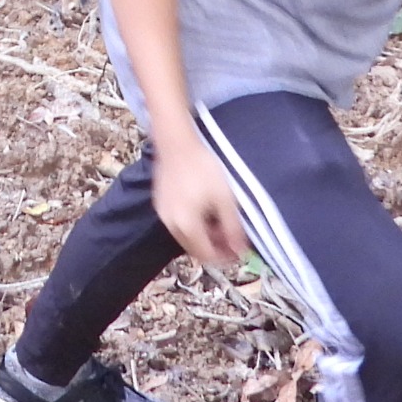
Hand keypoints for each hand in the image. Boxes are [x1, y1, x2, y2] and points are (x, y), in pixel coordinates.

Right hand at [152, 142, 246, 268]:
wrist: (176, 143)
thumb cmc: (203, 168)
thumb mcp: (225, 199)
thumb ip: (233, 228)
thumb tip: (241, 251)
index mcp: (187, 226)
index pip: (207, 256)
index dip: (225, 258)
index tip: (240, 251)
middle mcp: (171, 225)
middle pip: (195, 250)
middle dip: (215, 248)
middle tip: (232, 239)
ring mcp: (163, 215)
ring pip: (186, 238)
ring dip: (204, 238)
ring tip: (220, 224)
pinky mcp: (160, 205)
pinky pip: (178, 225)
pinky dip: (193, 226)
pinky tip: (204, 212)